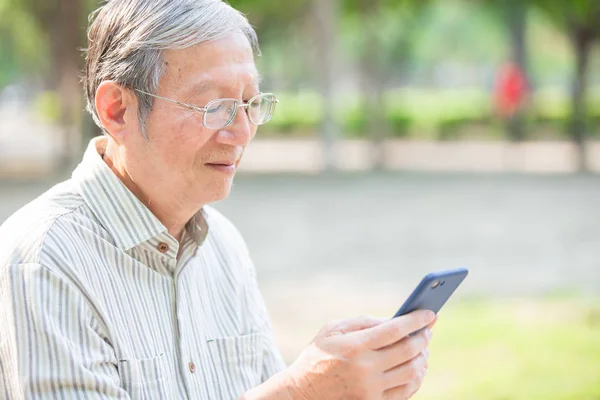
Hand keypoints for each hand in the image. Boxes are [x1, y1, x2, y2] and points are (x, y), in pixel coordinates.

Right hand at [285, 310, 436, 399]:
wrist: (303, 391)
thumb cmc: (318, 354)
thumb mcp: (332, 329)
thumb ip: (363, 321)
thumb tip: (393, 320)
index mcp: (355, 346)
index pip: (395, 330)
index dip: (416, 321)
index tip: (430, 314)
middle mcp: (366, 369)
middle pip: (408, 351)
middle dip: (424, 337)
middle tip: (428, 329)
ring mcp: (371, 389)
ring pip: (412, 372)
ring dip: (423, 357)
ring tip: (424, 348)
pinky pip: (406, 391)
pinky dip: (416, 377)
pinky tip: (417, 367)